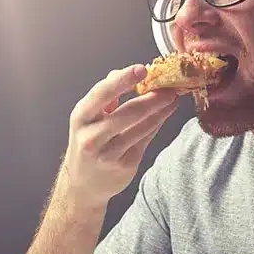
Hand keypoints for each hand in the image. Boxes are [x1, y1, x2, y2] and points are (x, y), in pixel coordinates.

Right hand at [60, 65, 178, 208]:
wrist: (84, 184)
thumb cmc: (89, 142)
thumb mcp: (88, 117)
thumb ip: (106, 96)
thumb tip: (125, 73)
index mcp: (81, 117)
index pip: (102, 94)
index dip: (123, 80)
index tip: (142, 69)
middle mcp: (91, 136)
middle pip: (128, 113)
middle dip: (153, 98)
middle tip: (170, 86)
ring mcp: (108, 153)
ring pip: (141, 127)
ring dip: (161, 110)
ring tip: (173, 97)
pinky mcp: (125, 165)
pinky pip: (146, 139)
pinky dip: (158, 123)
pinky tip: (166, 113)